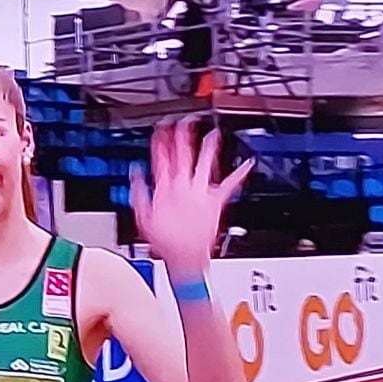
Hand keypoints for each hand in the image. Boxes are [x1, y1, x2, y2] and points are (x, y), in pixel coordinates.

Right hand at [130, 117, 253, 276]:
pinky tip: (248, 164)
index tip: (162, 129)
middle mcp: (184, 188)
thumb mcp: (143, 217)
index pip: (162, 160)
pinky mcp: (215, 202)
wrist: (186, 259)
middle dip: (183, 138)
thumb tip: (135, 174)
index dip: (161, 143)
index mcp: (165, 190)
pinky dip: (239, 174)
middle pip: (183, 157)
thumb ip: (138, 193)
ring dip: (208, 149)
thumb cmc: (166, 243)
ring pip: (204, 165)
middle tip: (184, 122)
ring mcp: (200, 193)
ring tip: (213, 134)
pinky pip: (229, 186)